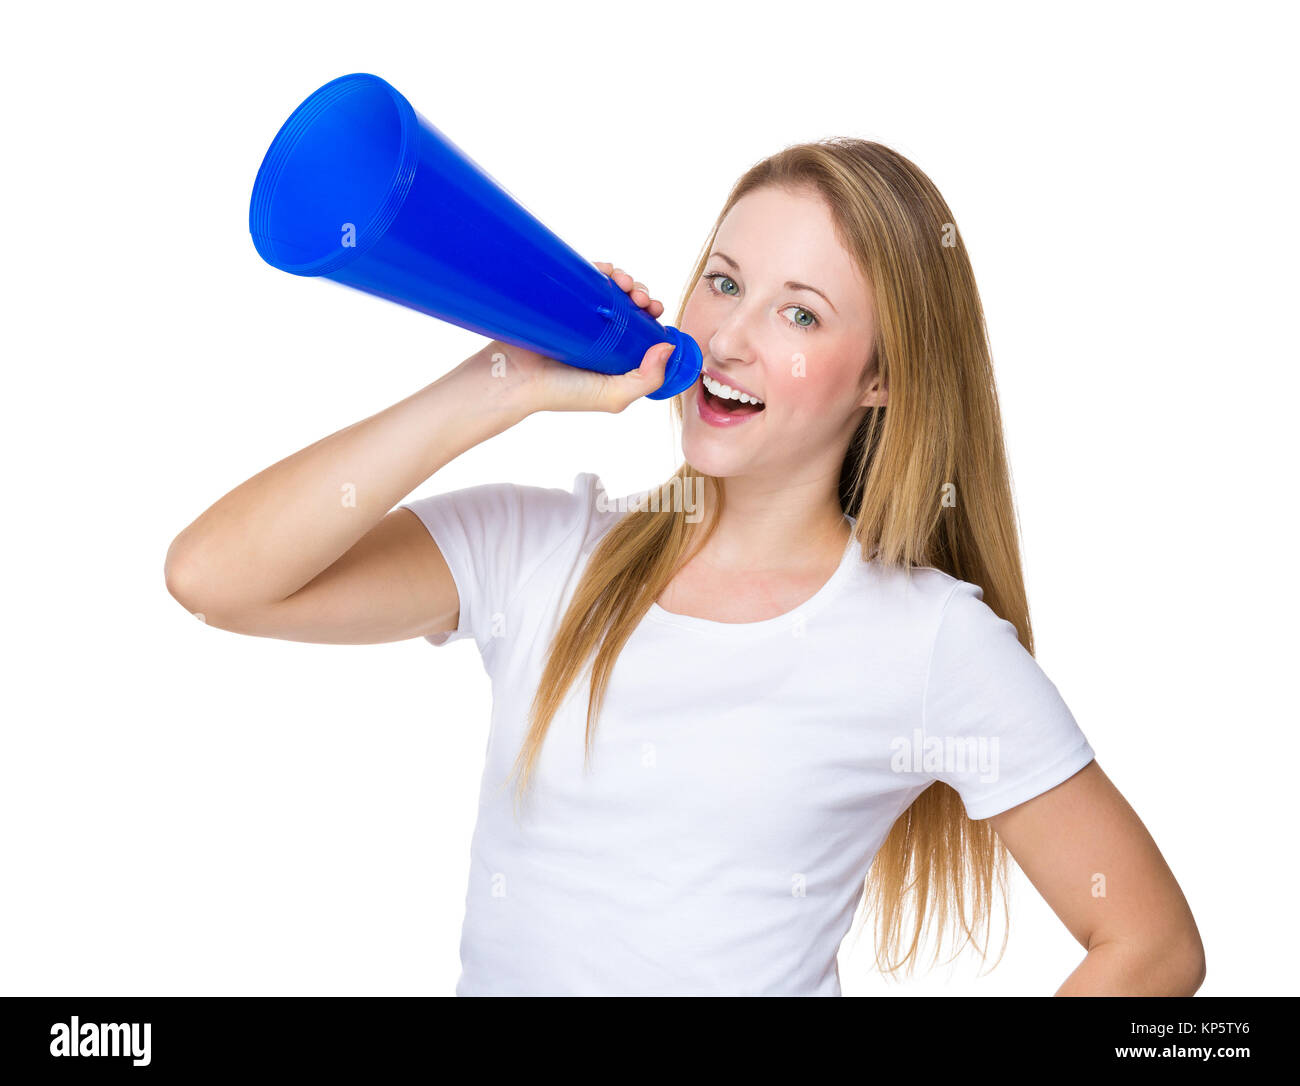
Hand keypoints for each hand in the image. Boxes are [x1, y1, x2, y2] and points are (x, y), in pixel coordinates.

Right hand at [471, 263, 673, 413]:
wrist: (515, 379)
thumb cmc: (562, 394)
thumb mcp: (613, 396)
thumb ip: (646, 379)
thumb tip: (668, 346)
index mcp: (617, 357)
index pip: (644, 330)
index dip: (654, 315)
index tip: (654, 308)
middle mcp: (601, 336)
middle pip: (631, 306)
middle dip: (641, 294)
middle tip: (638, 296)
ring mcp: (580, 318)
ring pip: (611, 291)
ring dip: (625, 280)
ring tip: (622, 283)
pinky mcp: (562, 302)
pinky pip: (585, 280)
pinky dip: (600, 270)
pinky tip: (606, 271)